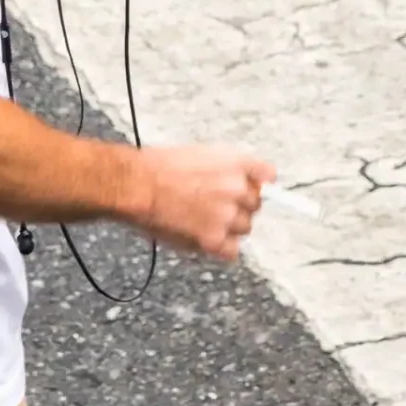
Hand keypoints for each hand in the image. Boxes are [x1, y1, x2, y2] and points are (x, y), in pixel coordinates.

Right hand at [131, 144, 275, 260]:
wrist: (138, 185)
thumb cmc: (158, 167)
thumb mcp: (200, 153)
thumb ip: (226, 167)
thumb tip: (241, 179)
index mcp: (237, 163)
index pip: (267, 175)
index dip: (257, 184)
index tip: (252, 189)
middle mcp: (238, 189)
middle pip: (255, 205)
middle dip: (238, 207)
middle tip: (214, 208)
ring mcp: (228, 215)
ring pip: (244, 229)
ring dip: (228, 228)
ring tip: (202, 222)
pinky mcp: (214, 239)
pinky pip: (232, 252)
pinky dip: (221, 249)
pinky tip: (204, 239)